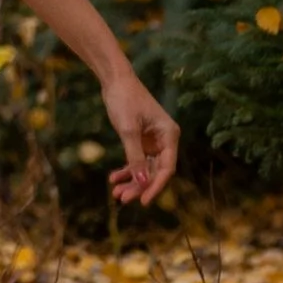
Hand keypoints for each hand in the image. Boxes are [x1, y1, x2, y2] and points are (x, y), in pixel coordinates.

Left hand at [101, 69, 178, 208]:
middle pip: (155, 171)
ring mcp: (153, 141)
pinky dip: (126, 170)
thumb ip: (135, 158)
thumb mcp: (128, 130)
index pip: (166, 169)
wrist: (115, 80)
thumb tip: (141, 183)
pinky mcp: (141, 140)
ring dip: (131, 181)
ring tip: (115, 193)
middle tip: (122, 199)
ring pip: (144, 169)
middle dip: (139, 187)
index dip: (155, 186)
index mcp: (169, 135)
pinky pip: (136, 161)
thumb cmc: (125, 100)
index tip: (143, 201)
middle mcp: (165, 140)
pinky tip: (113, 178)